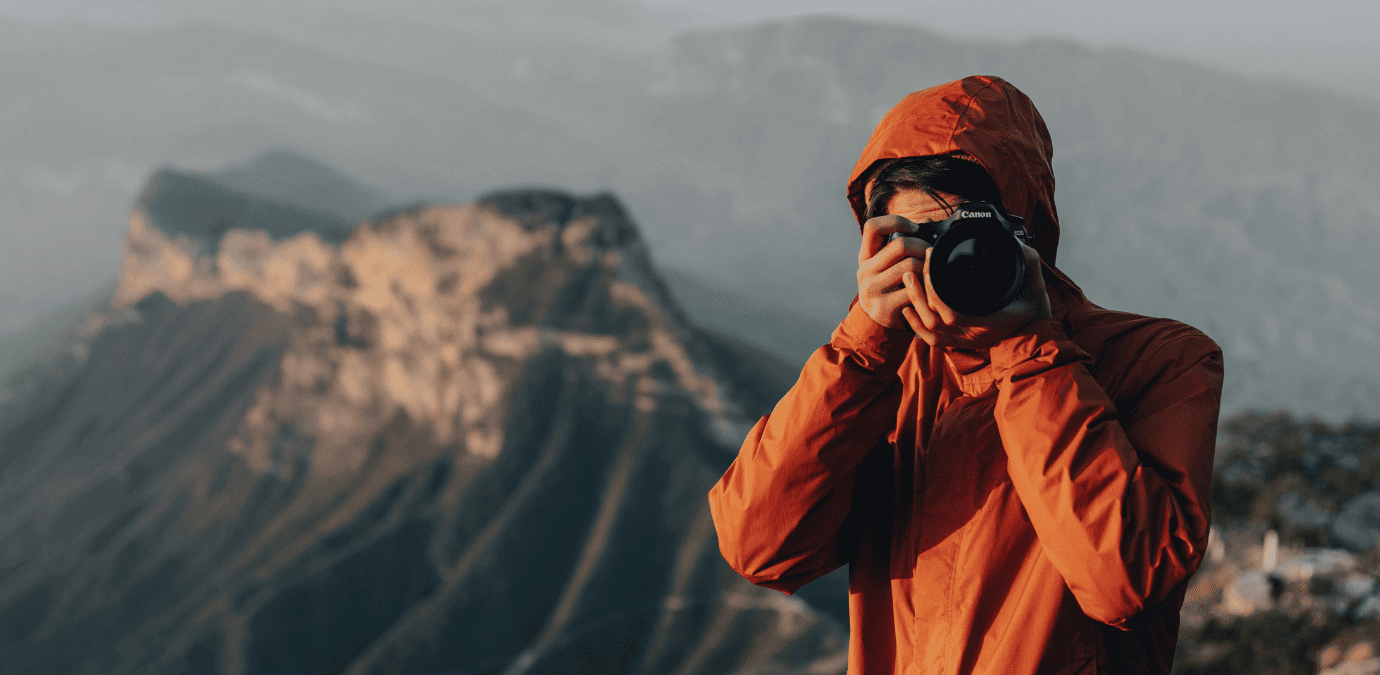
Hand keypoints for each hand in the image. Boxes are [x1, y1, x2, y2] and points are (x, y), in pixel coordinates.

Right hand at [856, 214, 932, 328]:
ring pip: (911, 266)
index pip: (873, 227)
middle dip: (923, 246)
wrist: (876, 324)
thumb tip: (929, 222)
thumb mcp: (885, 266)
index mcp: (864, 257)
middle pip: (901, 245)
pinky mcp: (884, 308)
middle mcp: (864, 272)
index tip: (914, 228)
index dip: (896, 221)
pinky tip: (927, 291)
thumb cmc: (888, 288)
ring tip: (930, 273)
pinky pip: (913, 291)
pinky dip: (925, 289)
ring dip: (927, 268)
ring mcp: (872, 290)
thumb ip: (899, 246)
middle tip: (931, 254)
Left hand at [900, 244, 1051, 349]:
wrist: (1037, 337)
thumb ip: (1029, 261)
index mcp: (991, 321)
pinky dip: (916, 325)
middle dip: (920, 292)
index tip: (931, 266)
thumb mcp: (1036, 282)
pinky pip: (931, 340)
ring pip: (930, 329)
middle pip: (937, 319)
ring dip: (915, 304)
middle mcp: (975, 335)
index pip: (955, 313)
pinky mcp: (960, 343)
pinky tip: (907, 309)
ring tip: (908, 280)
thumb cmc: (1035, 310)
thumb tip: (1017, 243)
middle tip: (914, 268)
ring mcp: (966, 341)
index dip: (936, 291)